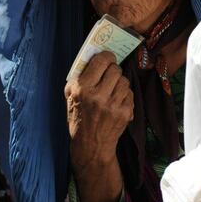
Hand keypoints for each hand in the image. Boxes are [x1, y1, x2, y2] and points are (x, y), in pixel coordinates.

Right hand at [64, 51, 133, 168]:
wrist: (90, 145)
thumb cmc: (78, 116)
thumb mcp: (70, 96)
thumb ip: (79, 77)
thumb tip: (93, 58)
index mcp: (83, 88)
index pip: (101, 61)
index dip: (107, 56)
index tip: (108, 57)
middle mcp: (98, 95)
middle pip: (116, 69)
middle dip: (113, 70)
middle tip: (109, 74)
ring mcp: (113, 105)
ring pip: (125, 80)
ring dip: (119, 83)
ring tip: (112, 89)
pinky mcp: (124, 112)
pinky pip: (130, 93)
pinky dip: (124, 95)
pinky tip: (117, 101)